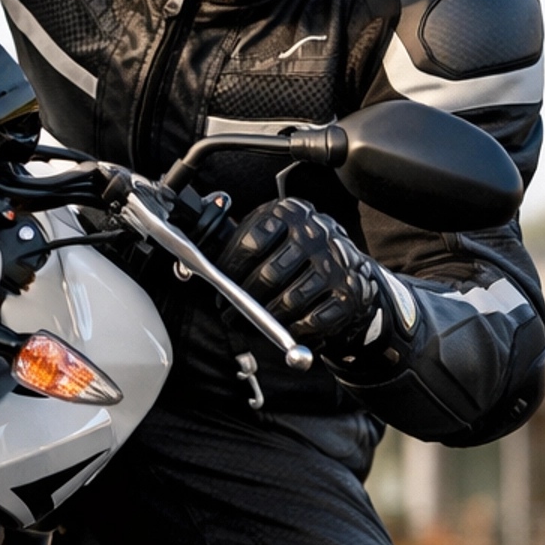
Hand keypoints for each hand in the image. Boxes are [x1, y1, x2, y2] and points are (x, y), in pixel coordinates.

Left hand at [220, 197, 379, 350]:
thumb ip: (237, 246)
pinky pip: (313, 321)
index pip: (251, 242)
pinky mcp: (351, 292)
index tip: (220, 287)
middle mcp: (316, 232)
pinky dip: (295, 331)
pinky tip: (287, 329)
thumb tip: (194, 264)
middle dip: (243, 301)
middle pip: (269, 274)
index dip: (230, 270)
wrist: (347, 270)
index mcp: (290, 212)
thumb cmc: (294, 257)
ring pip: (290, 301)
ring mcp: (337, 262)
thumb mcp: (270, 238)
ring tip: (256, 325)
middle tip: (230, 314)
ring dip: (267, 320)